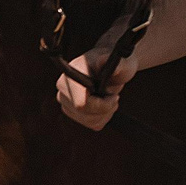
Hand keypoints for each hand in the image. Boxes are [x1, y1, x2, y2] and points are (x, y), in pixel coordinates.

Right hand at [53, 14, 140, 129]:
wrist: (111, 66)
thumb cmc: (116, 62)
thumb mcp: (122, 62)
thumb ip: (115, 63)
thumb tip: (102, 60)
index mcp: (71, 73)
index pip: (81, 104)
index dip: (102, 104)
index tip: (114, 95)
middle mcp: (63, 88)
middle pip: (85, 114)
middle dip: (106, 108)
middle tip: (114, 95)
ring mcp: (65, 101)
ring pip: (89, 121)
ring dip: (106, 112)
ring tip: (110, 97)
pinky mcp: (71, 111)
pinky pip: (92, 124)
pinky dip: (103, 117)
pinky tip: (105, 104)